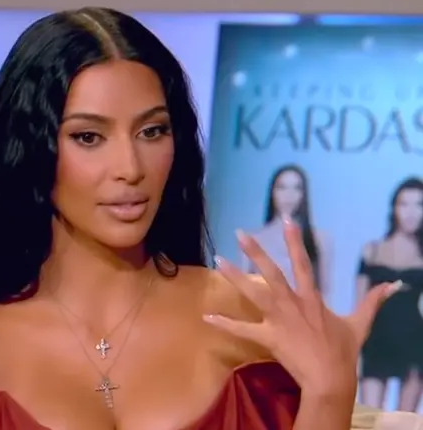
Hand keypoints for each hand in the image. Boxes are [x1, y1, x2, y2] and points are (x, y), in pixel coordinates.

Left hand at [204, 219, 399, 396]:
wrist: (330, 378)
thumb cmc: (343, 351)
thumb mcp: (360, 323)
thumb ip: (372, 301)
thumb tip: (392, 285)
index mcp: (312, 297)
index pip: (303, 263)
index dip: (295, 241)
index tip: (286, 220)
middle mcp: (292, 303)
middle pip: (271, 272)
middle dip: (255, 252)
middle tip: (239, 234)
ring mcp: (278, 319)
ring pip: (253, 293)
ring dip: (234, 277)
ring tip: (218, 260)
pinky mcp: (267, 336)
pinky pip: (242, 329)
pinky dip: (224, 323)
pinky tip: (206, 316)